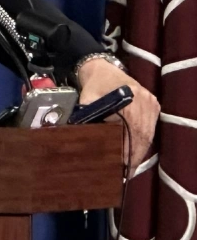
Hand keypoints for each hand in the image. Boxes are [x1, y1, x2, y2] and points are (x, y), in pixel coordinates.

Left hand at [77, 57, 159, 174]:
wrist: (100, 68)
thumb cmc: (92, 86)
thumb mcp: (86, 102)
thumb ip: (88, 120)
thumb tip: (88, 144)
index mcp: (129, 98)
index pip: (133, 131)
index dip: (129, 151)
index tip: (123, 167)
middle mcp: (144, 100)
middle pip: (143, 135)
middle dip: (134, 155)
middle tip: (126, 171)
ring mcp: (151, 102)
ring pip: (148, 133)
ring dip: (139, 150)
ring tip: (130, 165)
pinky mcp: (153, 104)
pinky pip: (150, 127)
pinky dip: (143, 140)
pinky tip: (135, 151)